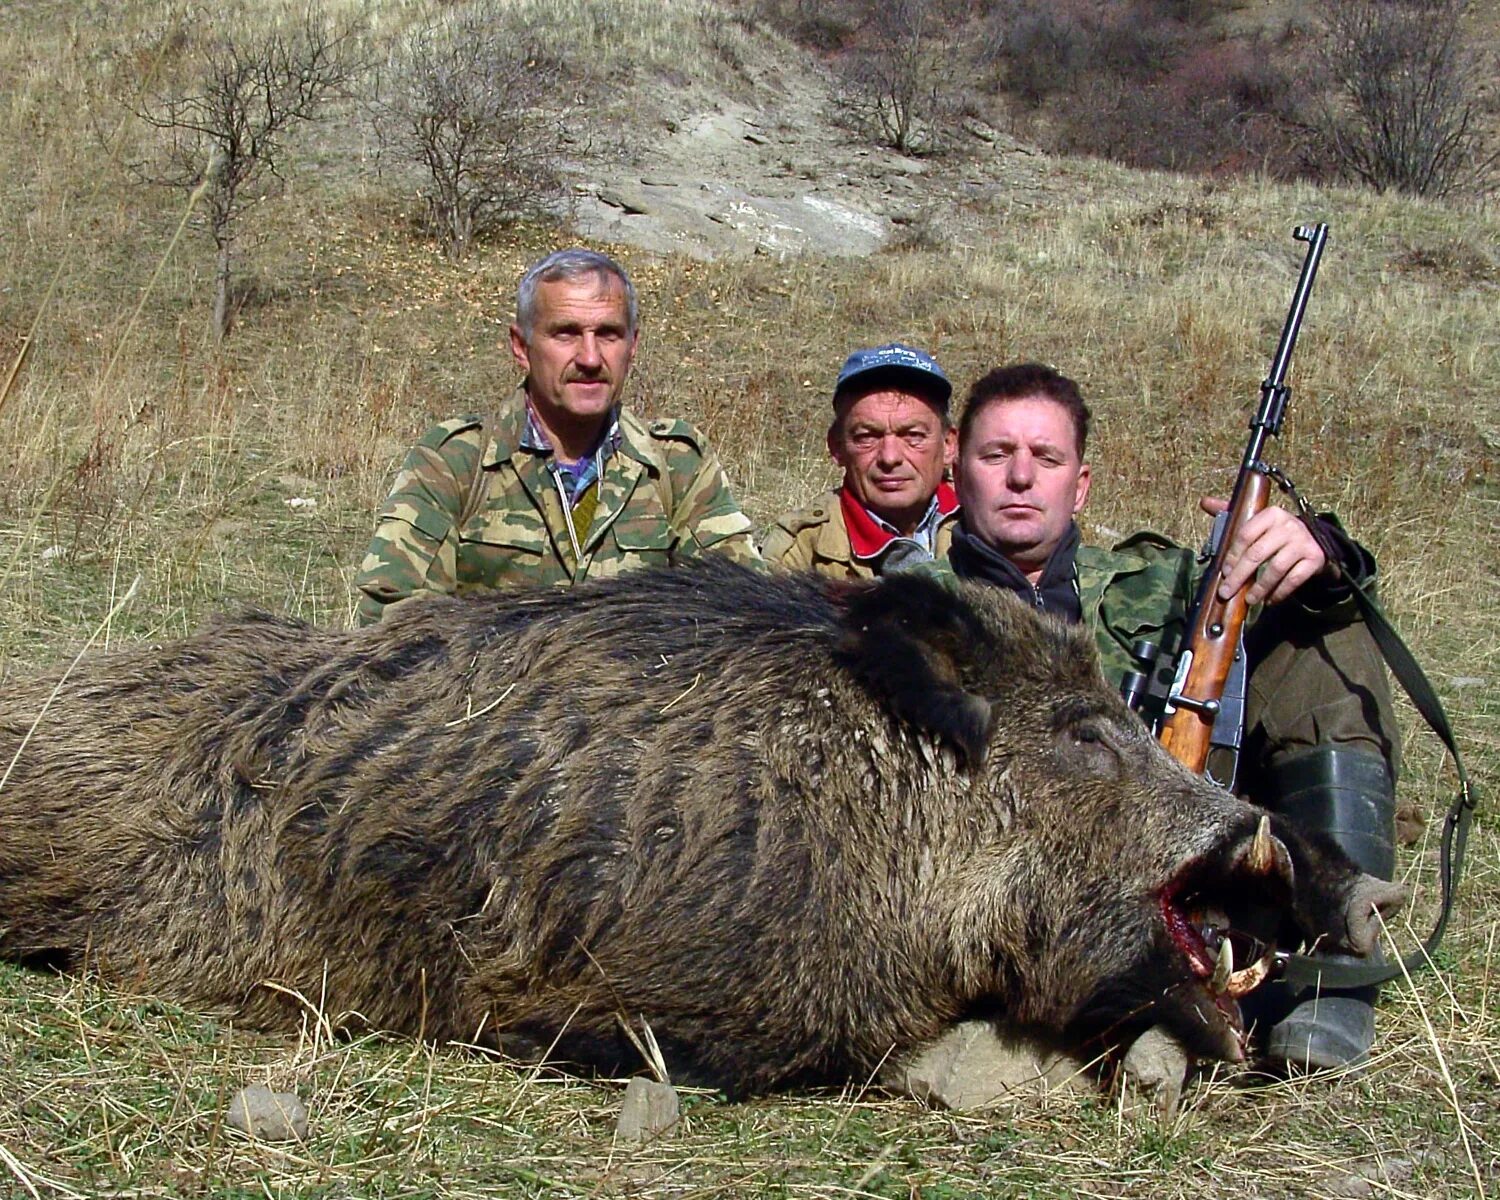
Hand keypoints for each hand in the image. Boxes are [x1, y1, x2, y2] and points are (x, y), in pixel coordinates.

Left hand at [1200, 496, 1327, 605]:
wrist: (1313, 539)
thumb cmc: (1275, 532)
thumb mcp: (1256, 520)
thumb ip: (1230, 512)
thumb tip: (1204, 502)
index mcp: (1271, 514)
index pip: (1245, 534)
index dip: (1232, 555)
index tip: (1224, 571)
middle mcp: (1288, 525)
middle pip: (1258, 553)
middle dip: (1239, 576)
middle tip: (1227, 592)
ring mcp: (1303, 542)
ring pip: (1276, 568)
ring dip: (1260, 587)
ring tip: (1249, 600)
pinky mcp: (1315, 558)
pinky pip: (1294, 579)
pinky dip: (1280, 592)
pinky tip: (1270, 600)